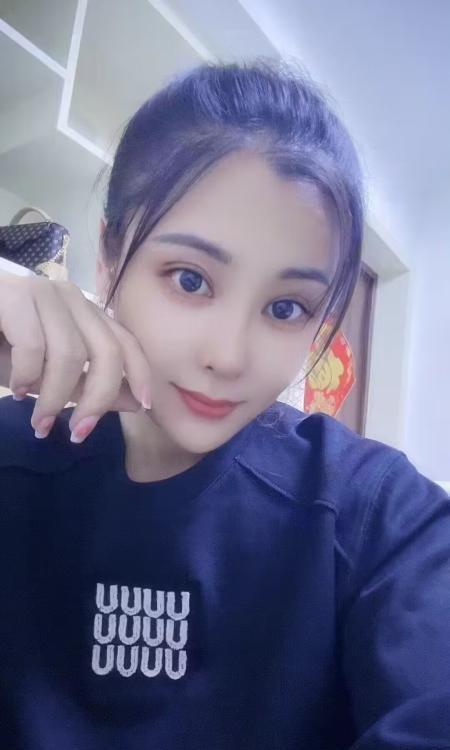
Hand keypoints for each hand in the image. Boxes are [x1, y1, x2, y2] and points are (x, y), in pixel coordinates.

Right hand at [0, 272, 151, 441]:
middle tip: (77, 433)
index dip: (141, 375)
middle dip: (98, 400)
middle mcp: (71, 297)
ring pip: (72, 356)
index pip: (126, 342)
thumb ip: (87, 384)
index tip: (143, 408)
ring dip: (55, 398)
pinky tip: (13, 389)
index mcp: (84, 313)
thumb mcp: (46, 375)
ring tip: (37, 420)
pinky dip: (26, 377)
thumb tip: (136, 401)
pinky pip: (35, 347)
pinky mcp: (15, 295)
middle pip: (108, 353)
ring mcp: (43, 292)